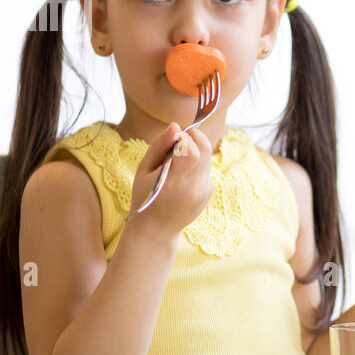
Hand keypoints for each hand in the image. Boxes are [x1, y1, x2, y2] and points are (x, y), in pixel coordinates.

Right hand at [127, 122, 213, 242]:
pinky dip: (196, 164)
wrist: (157, 229)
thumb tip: (175, 126)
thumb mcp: (144, 169)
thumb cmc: (145, 196)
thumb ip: (160, 146)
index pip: (191, 151)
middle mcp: (193, 188)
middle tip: (177, 141)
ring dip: (195, 150)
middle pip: (205, 149)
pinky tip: (182, 175)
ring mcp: (204, 191)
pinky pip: (206, 168)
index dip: (185, 137)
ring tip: (176, 161)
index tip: (174, 137)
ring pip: (207, 157)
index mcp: (173, 182)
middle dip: (193, 137)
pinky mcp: (209, 192)